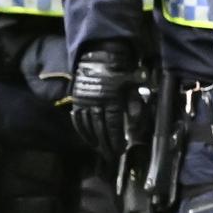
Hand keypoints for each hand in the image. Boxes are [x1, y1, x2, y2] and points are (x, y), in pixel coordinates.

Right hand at [68, 44, 143, 165]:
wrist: (101, 55)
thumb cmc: (120, 71)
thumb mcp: (132, 86)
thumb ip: (134, 105)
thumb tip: (135, 122)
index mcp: (113, 100)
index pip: (113, 126)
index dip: (116, 141)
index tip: (120, 150)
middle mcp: (97, 103)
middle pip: (101, 130)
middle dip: (106, 145)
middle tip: (111, 156)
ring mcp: (85, 102)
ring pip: (88, 127)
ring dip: (94, 141)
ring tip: (100, 150)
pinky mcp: (77, 99)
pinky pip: (77, 119)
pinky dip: (82, 131)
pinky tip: (87, 138)